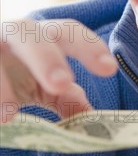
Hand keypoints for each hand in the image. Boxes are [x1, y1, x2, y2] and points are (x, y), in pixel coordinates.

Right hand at [0, 17, 117, 122]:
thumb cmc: (16, 77)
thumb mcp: (45, 89)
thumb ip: (68, 100)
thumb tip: (96, 123)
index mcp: (44, 38)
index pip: (70, 32)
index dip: (90, 47)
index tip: (109, 69)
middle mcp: (13, 34)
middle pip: (30, 35)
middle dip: (46, 58)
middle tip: (61, 83)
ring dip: (0, 86)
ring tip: (7, 117)